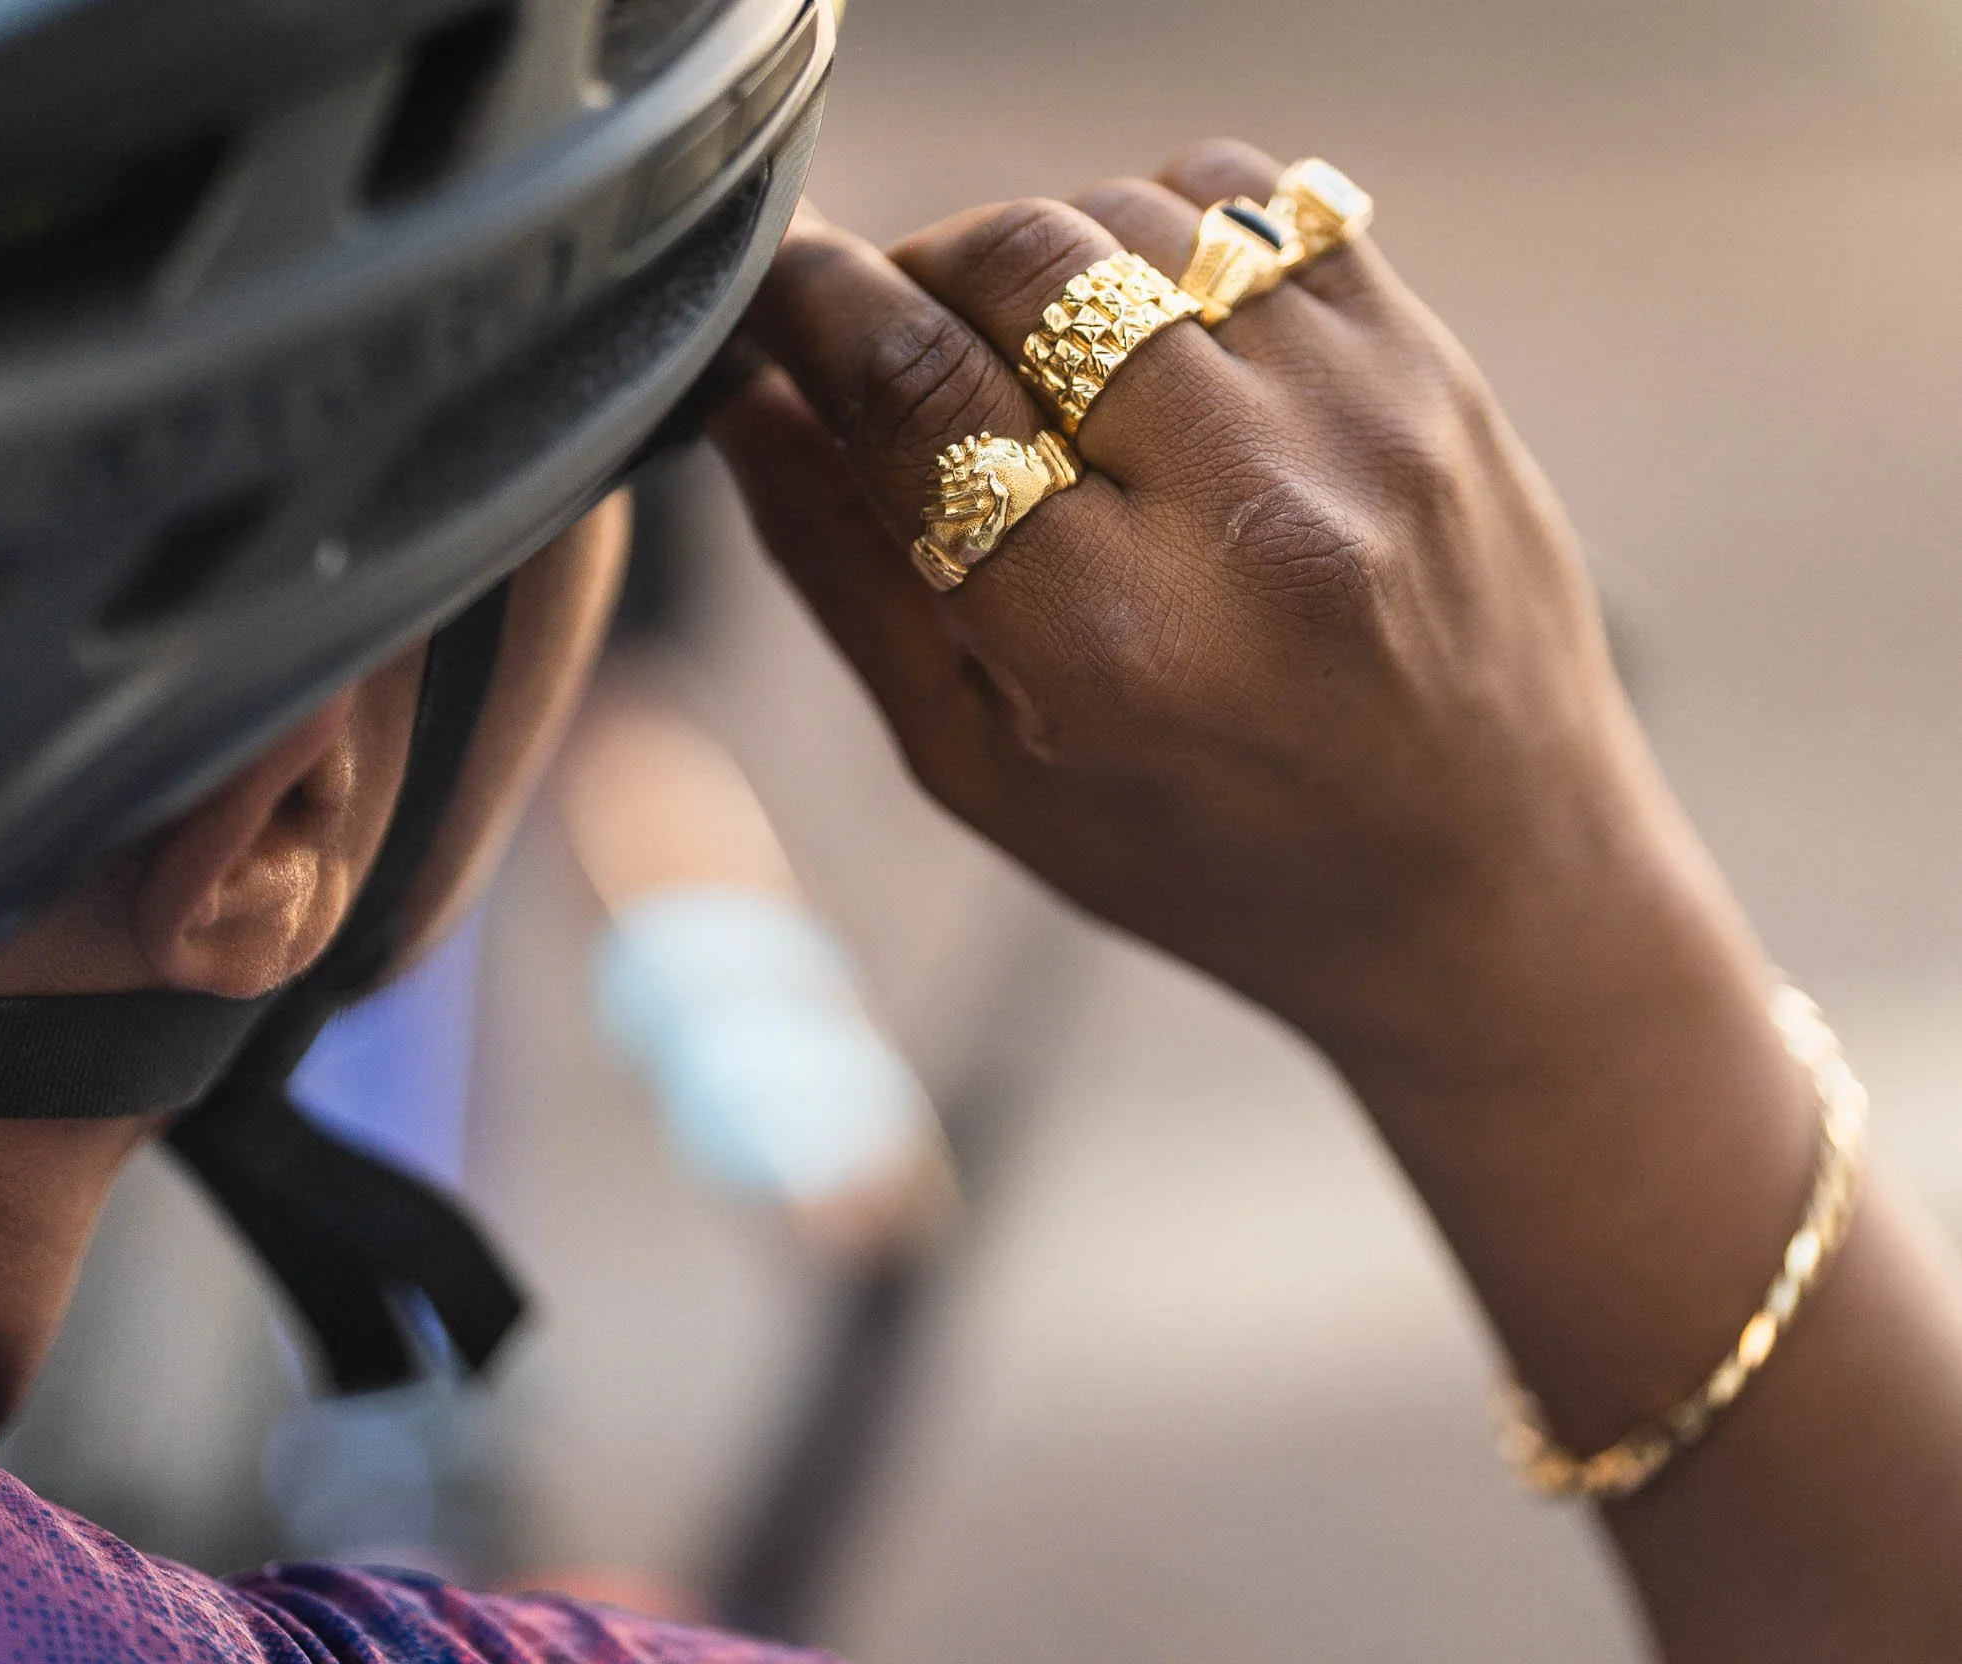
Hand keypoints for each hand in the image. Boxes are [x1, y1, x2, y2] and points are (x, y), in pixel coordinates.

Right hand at [713, 140, 1728, 1072]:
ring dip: (1040, 258)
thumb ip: (849, 580)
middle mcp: (1251, 513)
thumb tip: (745, 403)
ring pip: (1132, 217)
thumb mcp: (986, 772)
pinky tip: (1147, 327)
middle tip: (892, 335)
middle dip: (918, 269)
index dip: (807, 309)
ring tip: (1030, 356)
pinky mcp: (1433, 367)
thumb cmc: (1217, 863)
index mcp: (1113, 646)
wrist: (1490, 889)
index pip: (916, 388)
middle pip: (1020, 263)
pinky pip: (1256, 202)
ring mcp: (1364, 421)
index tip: (769, 301)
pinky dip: (1163, 230)